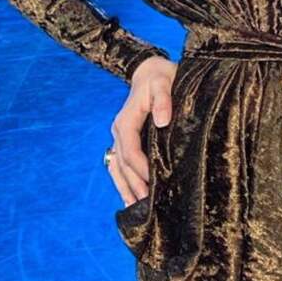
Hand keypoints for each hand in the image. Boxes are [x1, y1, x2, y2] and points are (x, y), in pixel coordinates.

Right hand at [108, 56, 177, 206]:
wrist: (151, 70)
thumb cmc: (160, 76)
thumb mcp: (163, 83)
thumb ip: (163, 100)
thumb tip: (162, 121)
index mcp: (125, 120)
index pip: (130, 150)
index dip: (140, 169)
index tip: (153, 184)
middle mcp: (119, 130)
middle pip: (122, 163)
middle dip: (134, 185)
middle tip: (148, 206)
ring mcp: (120, 136)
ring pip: (118, 167)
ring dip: (126, 188)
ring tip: (137, 210)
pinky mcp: (126, 139)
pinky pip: (119, 164)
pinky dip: (123, 182)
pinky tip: (131, 197)